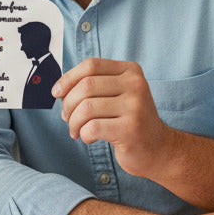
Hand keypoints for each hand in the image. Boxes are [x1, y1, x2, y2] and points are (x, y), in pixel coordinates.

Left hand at [52, 59, 170, 178]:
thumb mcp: (116, 94)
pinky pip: (92, 127)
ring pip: (86, 108)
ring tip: (76, 130)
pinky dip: (83, 134)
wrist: (157, 148)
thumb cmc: (128, 120)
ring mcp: (136, 107)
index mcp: (130, 71)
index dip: (68, 78)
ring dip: (73, 122)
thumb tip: (59, 90)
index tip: (56, 93)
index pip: (91, 65)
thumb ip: (92, 86)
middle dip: (68, 104)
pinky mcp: (131, 129)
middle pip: (86, 86)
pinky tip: (89, 138)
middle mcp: (136, 85)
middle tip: (67, 117)